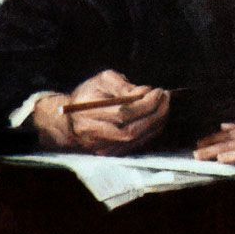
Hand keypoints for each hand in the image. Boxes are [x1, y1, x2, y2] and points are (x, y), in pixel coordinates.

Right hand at [32, 70, 169, 155]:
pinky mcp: (111, 153)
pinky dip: (151, 132)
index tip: (158, 92)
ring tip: (164, 106)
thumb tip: (144, 93)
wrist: (68, 121)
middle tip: (166, 98)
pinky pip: (137, 145)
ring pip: (136, 140)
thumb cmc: (87, 95)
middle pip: (132, 130)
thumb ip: (123, 85)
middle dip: (154, 114)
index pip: (122, 113)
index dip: (145, 104)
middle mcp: (95, 134)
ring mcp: (103, 147)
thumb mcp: (102, 80)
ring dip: (156, 123)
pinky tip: (157, 118)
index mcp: (89, 113)